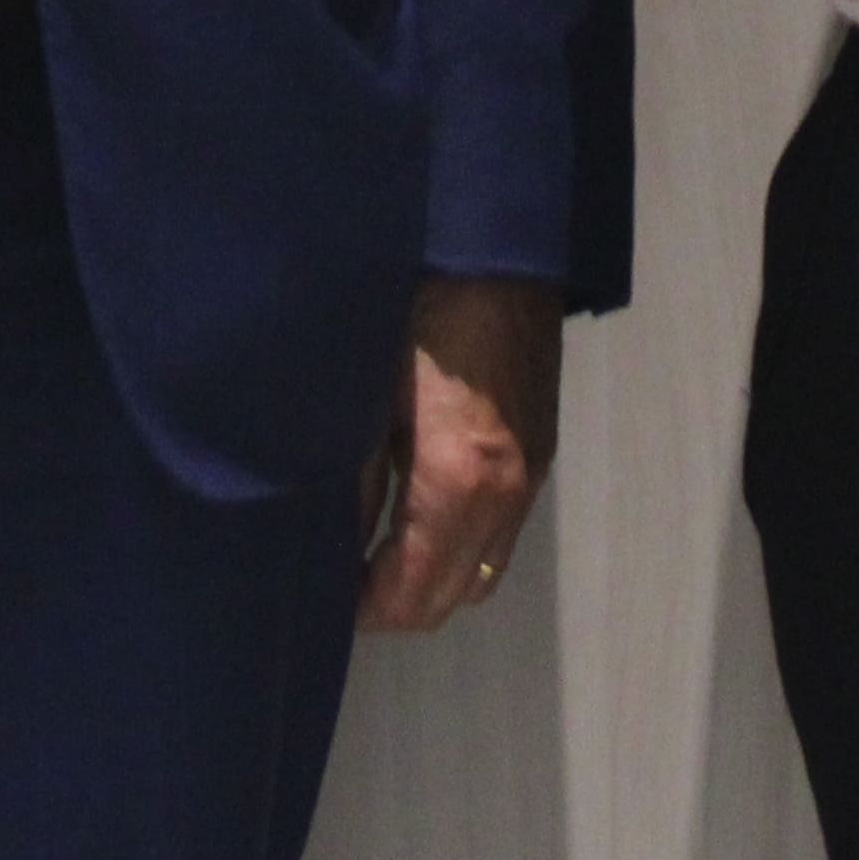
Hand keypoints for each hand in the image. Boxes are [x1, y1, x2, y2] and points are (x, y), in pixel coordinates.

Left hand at [358, 276, 560, 633]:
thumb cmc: (415, 310)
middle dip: (393, 604)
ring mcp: (530, 481)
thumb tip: (328, 547)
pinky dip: (458, 550)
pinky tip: (414, 519)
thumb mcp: (365, 395)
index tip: (320, 598)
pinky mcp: (538, 460)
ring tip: (372, 554)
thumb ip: (351, 481)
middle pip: (450, 598)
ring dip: (429, 580)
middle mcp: (504, 496)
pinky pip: (499, 539)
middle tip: (339, 580)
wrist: (494, 250)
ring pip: (480, 575)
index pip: (411, 593)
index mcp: (456, 481)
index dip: (362, 609)